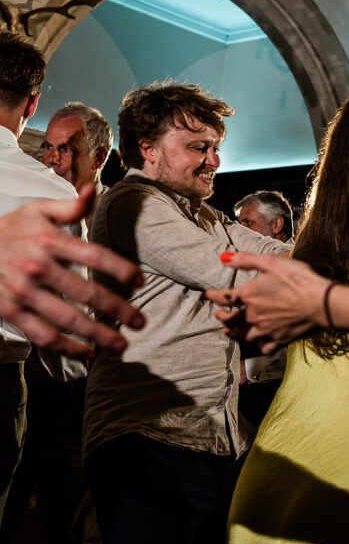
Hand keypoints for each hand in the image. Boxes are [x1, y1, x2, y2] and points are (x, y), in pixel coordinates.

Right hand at [0, 187, 144, 356]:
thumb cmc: (9, 229)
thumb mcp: (37, 211)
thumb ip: (70, 207)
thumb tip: (95, 190)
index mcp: (50, 241)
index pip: (95, 257)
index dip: (121, 270)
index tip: (140, 282)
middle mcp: (38, 268)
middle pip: (87, 293)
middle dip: (119, 310)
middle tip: (140, 322)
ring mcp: (23, 292)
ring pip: (67, 319)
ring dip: (98, 335)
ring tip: (121, 344)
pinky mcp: (11, 311)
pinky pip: (43, 335)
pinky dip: (67, 348)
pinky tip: (87, 353)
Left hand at [207, 252, 328, 352]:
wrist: (320, 302)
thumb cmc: (298, 279)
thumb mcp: (272, 262)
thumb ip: (247, 260)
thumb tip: (224, 259)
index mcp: (248, 295)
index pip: (224, 297)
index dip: (214, 296)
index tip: (209, 295)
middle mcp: (253, 315)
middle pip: (230, 320)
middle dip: (221, 317)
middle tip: (217, 315)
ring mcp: (265, 330)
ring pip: (243, 336)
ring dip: (233, 334)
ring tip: (229, 332)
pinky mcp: (279, 339)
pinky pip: (264, 348)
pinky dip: (258, 346)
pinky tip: (258, 344)